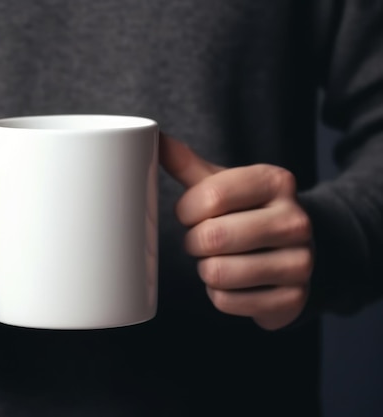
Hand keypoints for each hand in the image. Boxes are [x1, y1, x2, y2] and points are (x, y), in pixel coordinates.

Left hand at [160, 135, 312, 329]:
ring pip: (218, 273)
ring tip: (217, 259)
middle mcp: (295, 220)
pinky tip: (233, 282)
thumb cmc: (246, 212)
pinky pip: (227, 302)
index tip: (190, 213)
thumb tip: (152, 135)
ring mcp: (300, 262)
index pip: (210, 197)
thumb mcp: (222, 183)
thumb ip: (186, 163)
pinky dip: (218, 295)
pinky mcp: (293, 299)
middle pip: (212, 237)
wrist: (293, 250)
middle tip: (202, 240)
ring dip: (205, 269)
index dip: (186, 211)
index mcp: (276, 181)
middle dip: (194, 242)